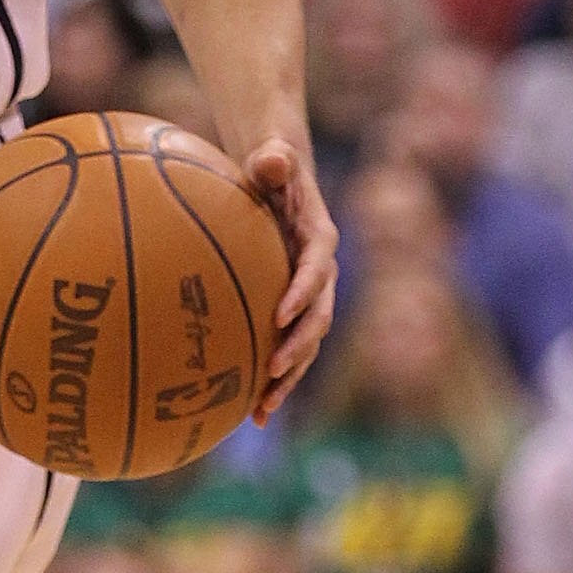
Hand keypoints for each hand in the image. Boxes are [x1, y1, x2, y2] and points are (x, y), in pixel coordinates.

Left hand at [246, 138, 337, 420]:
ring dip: (288, 378)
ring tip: (262, 409)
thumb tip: (271, 158)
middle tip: (272, 370)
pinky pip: (288, 350)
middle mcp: (322, 272)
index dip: (303, 292)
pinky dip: (275, 382)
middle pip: (318, 316)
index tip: (280, 316)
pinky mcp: (294, 311)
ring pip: (307, 344)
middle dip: (298, 347)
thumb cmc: (270, 166)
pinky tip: (250, 416)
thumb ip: (274, 159)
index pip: (318, 268)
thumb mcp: (273, 156)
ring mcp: (310, 296)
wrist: (280, 178)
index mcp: (319, 237)